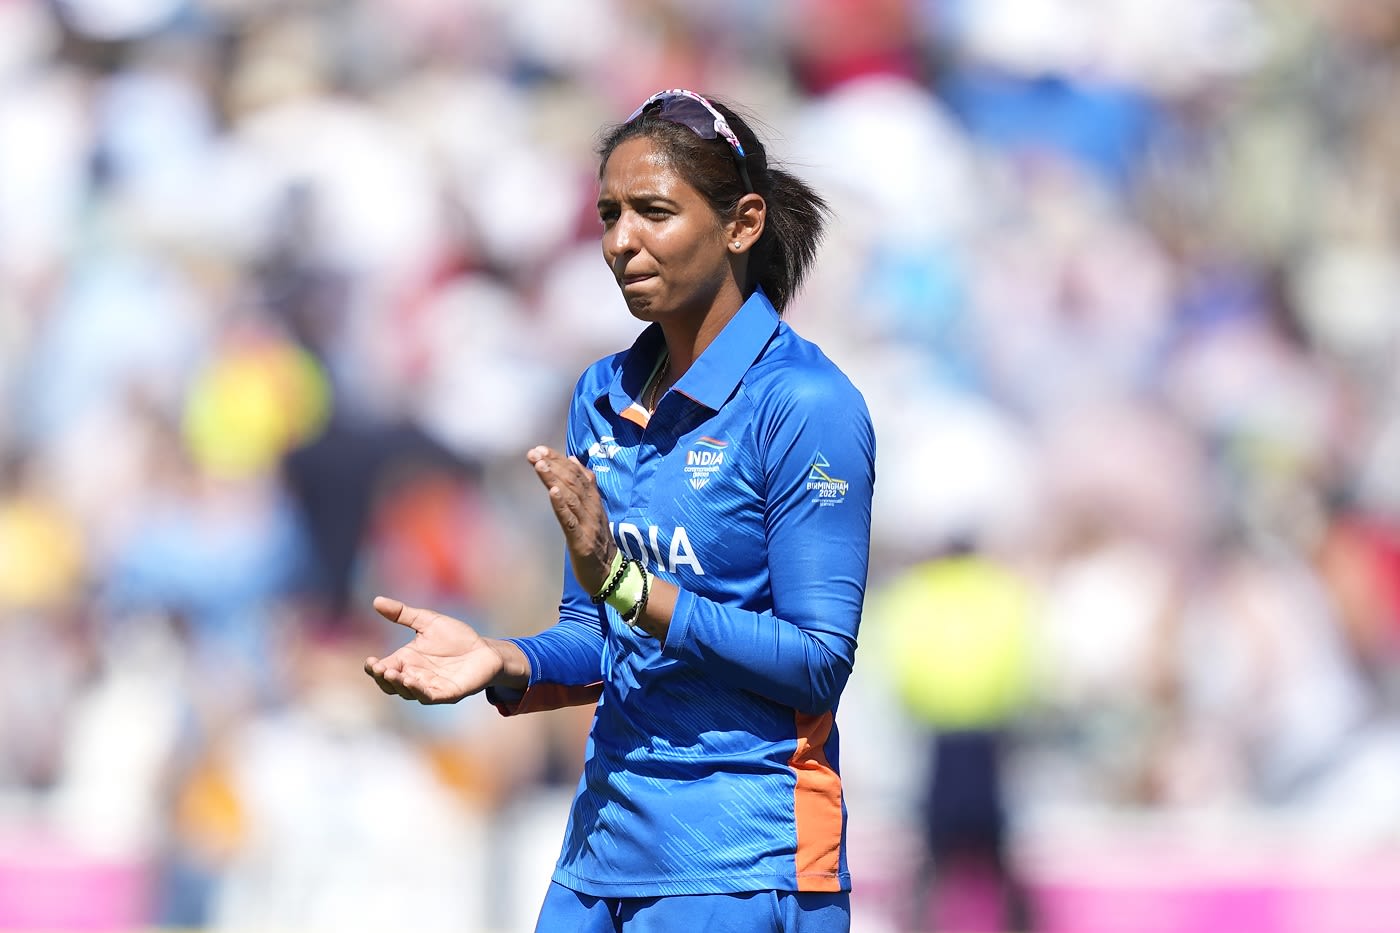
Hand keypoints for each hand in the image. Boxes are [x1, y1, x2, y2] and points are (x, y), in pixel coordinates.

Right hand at [363, 596, 505, 703]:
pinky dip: (418, 691)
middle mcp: (414, 677)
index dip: (374, 668)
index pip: (383, 669)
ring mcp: (430, 687)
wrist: (485, 649)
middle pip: (391, 684)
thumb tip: (376, 601)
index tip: (371, 660)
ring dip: (398, 684)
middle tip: (378, 668)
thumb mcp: (427, 621)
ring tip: (391, 674)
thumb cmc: (456, 637)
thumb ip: (403, 614)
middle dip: (383, 678)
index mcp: (406, 662)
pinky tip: (411, 681)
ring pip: (408, 692)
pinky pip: (429, 696)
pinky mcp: (447, 693)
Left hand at [527, 445, 615, 593]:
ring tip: (540, 465)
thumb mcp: (591, 510)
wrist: (609, 573)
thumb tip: (573, 459)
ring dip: (555, 480)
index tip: (540, 449)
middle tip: (534, 453)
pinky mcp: (582, 541)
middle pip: (573, 482)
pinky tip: (552, 493)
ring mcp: (588, 524)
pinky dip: (562, 506)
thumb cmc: (595, 540)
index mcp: (593, 500)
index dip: (559, 460)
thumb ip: (583, 485)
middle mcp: (592, 509)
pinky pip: (571, 521)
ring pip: (571, 497)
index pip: (577, 474)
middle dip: (553, 466)